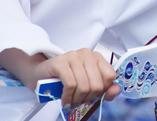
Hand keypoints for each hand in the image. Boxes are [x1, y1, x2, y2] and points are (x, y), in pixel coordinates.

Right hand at [0, 48, 119, 108]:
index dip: (101, 90)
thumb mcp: (87, 86)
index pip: (110, 76)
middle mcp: (86, 53)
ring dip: (76, 100)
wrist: (40, 76)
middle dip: (88, 98)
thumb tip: (116, 90)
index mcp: (96, 57)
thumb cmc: (65, 81)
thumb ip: (104, 89)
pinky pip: (71, 85)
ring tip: (71, 102)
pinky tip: (64, 101)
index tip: (92, 95)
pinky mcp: (60, 62)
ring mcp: (73, 56)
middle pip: (97, 84)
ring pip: (84, 86)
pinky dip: (68, 97)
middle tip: (78, 101)